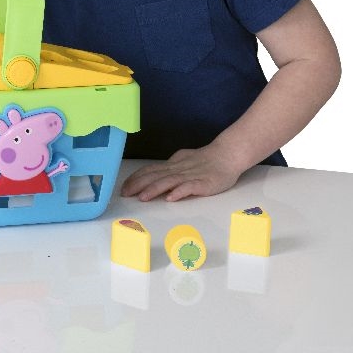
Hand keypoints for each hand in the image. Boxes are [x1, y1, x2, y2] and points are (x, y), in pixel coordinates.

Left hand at [119, 145, 243, 201]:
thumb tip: (155, 174)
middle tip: (125, 193)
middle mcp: (178, 169)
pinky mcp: (203, 183)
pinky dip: (179, 192)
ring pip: (169, 182)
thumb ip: (170, 169)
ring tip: (142, 197)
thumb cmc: (206, 160)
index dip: (136, 178)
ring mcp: (190, 176)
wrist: (228, 154)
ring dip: (154, 189)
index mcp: (172, 165)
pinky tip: (171, 198)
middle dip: (138, 185)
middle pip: (155, 176)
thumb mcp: (183, 161)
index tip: (124, 187)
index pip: (150, 170)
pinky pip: (190, 187)